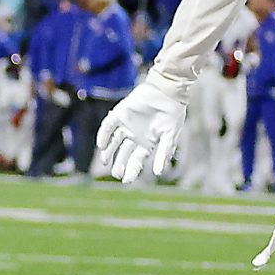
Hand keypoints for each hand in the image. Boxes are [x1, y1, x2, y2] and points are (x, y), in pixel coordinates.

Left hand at [99, 70, 191, 184]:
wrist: (168, 93)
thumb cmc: (172, 115)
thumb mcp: (170, 137)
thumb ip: (163, 153)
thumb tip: (159, 172)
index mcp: (147, 143)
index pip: (136, 160)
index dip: (131, 170)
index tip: (126, 181)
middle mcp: (135, 136)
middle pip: (123, 153)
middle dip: (119, 164)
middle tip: (116, 174)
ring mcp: (126, 125)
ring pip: (114, 142)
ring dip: (109, 152)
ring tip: (105, 162)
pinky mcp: (120, 113)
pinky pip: (108, 126)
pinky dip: (104, 135)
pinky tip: (102, 145)